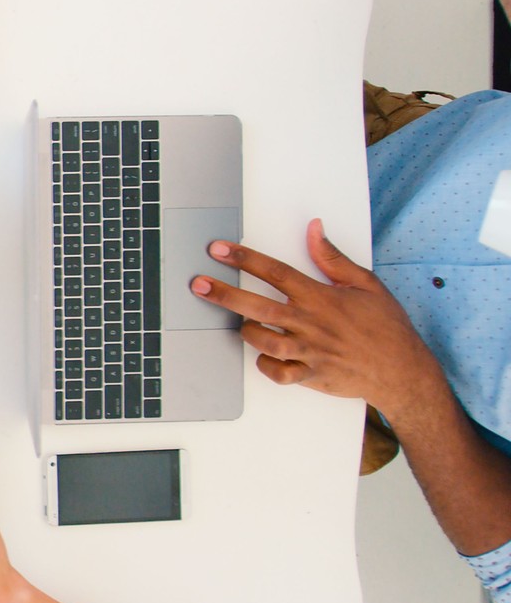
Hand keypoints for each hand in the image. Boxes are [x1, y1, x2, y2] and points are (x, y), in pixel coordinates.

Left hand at [191, 220, 447, 417]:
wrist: (403, 370)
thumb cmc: (386, 325)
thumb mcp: (366, 284)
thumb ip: (333, 258)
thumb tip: (313, 228)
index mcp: (321, 297)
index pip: (276, 272)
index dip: (245, 258)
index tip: (218, 249)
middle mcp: (311, 323)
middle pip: (259, 305)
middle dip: (225, 294)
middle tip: (198, 285)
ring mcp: (309, 350)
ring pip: (264, 340)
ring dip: (246, 331)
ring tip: (239, 324)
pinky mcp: (311, 374)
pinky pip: (278, 372)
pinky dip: (267, 365)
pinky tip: (265, 356)